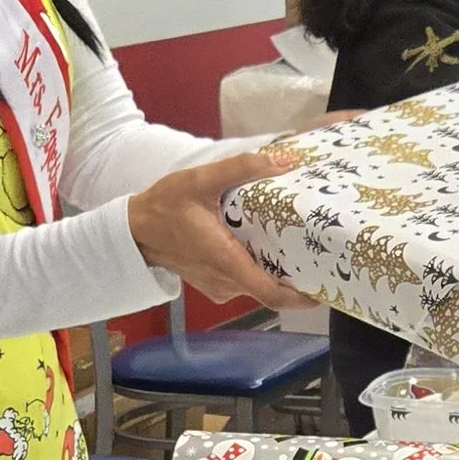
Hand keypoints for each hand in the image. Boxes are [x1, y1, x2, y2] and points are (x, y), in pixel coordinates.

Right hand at [127, 150, 316, 309]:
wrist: (134, 230)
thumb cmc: (164, 207)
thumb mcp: (200, 180)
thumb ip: (241, 168)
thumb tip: (285, 161)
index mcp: (226, 261)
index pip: (271, 294)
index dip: (301, 298)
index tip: (324, 289)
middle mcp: (226, 281)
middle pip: (270, 289)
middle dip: (296, 277)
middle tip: (321, 255)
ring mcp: (219, 286)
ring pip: (258, 284)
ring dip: (278, 270)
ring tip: (300, 245)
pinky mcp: (214, 283)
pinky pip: (244, 280)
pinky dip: (259, 267)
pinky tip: (268, 245)